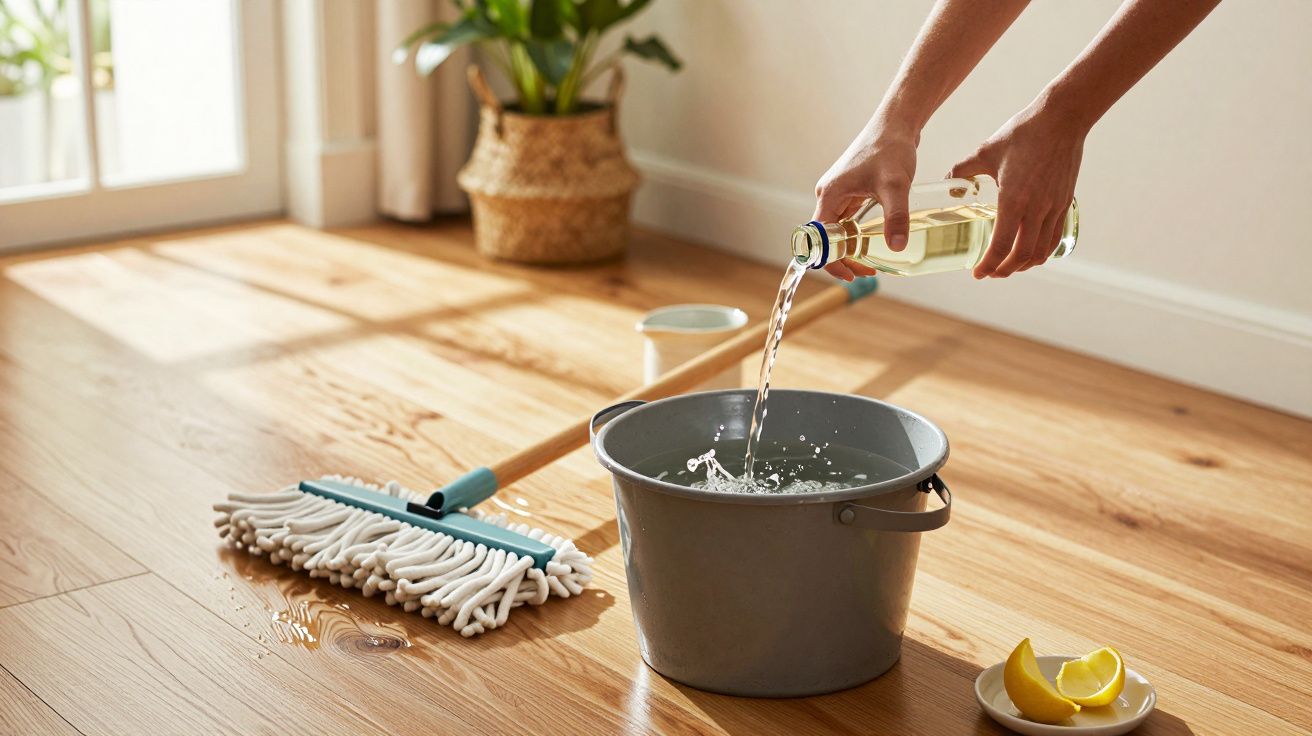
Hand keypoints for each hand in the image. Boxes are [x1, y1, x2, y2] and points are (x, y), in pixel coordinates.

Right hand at [812, 124, 917, 280]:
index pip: (820, 240)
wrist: (896, 124)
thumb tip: (897, 247)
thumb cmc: (890, 148)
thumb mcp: (896, 186)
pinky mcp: (851, 190)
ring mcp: (840, 193)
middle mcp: (829, 195)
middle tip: (869, 271)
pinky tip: (875, 240)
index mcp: (829, 195)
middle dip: (845, 259)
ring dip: (852, 248)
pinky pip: (848, 220)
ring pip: (839, 230)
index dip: (832, 262)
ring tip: (872, 261)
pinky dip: (858, 235)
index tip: (851, 275)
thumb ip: (897, 217)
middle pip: (828, 238)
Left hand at [949, 100, 1085, 278]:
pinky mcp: (1065, 203)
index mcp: (1013, 199)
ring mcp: (1054, 207)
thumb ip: (962, 169)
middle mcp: (1036, 209)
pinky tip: (1030, 251)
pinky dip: (1041, 252)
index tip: (977, 273)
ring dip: (1023, 265)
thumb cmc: (1022, 133)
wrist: (1062, 119)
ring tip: (1008, 266)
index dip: (987, 265)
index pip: (1000, 246)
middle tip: (989, 273)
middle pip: (1021, 256)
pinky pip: (1054, 238)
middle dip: (1004, 270)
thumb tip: (947, 182)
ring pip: (1041, 251)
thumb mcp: (985, 151)